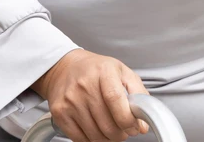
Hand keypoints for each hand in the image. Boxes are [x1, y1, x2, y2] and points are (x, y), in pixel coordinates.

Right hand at [31, 48, 149, 141]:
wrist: (65, 68)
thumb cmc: (97, 71)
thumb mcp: (123, 73)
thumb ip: (139, 95)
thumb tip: (144, 123)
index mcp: (104, 71)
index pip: (115, 99)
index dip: (127, 119)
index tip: (135, 127)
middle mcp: (85, 85)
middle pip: (107, 123)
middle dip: (121, 133)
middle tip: (126, 131)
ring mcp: (70, 100)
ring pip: (95, 134)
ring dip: (108, 139)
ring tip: (113, 131)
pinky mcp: (59, 113)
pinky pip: (79, 138)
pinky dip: (93, 140)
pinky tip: (98, 132)